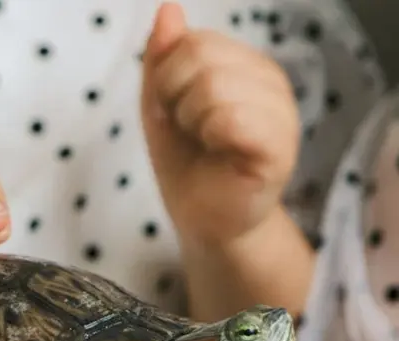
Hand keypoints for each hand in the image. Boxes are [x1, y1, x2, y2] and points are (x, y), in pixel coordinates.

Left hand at [141, 3, 299, 244]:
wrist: (200, 218)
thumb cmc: (186, 160)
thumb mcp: (161, 101)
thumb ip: (163, 56)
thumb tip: (168, 8)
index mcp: (246, 64)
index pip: (193, 41)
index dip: (166, 80)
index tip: (172, 112)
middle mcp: (271, 81)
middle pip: (200, 56)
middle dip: (174, 99)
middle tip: (188, 131)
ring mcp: (280, 113)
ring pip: (213, 86)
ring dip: (191, 122)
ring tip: (205, 143)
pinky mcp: (279, 148)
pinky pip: (232, 118)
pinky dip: (210, 136)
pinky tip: (220, 153)